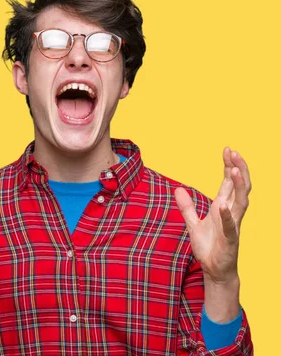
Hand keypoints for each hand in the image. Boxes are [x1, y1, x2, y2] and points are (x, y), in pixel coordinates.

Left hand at [174, 148, 250, 283]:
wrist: (214, 270)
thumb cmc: (208, 246)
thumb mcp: (192, 223)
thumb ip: (187, 207)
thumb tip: (178, 189)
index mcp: (222, 208)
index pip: (229, 183)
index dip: (229, 166)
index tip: (228, 149)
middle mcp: (230, 213)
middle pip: (239, 187)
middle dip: (238, 169)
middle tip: (234, 152)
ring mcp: (232, 225)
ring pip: (241, 202)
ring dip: (238, 186)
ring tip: (234, 170)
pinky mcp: (229, 240)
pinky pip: (230, 226)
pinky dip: (226, 215)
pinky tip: (223, 205)